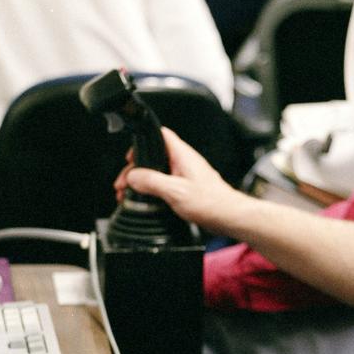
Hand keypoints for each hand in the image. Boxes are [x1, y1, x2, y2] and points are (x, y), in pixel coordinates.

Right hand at [121, 127, 250, 234]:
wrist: (229, 217)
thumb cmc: (211, 203)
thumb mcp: (176, 191)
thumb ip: (152, 181)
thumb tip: (133, 176)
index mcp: (182, 155)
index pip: (160, 136)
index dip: (142, 142)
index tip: (129, 158)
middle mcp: (184, 162)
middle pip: (153, 157)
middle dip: (136, 169)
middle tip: (124, 184)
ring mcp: (185, 175)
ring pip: (158, 172)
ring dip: (142, 181)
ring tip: (128, 194)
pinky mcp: (187, 188)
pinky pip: (165, 184)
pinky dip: (152, 190)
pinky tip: (146, 200)